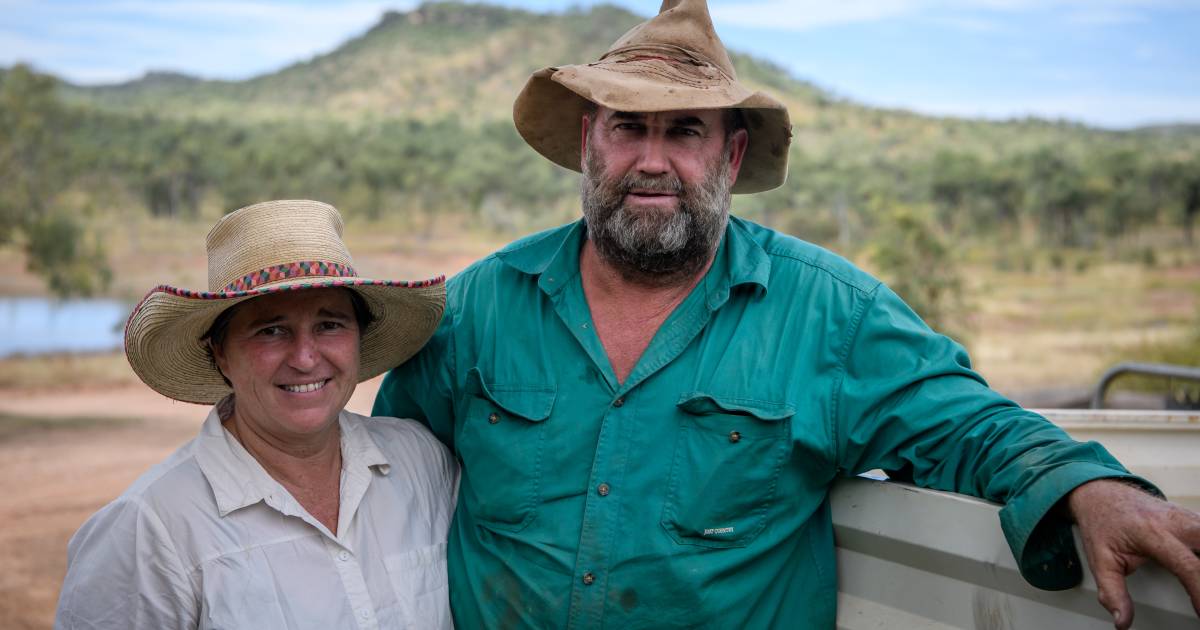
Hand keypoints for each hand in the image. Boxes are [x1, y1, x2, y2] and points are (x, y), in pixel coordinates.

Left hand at [1067, 478, 1199, 628]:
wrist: (1099, 493)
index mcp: (1151, 533)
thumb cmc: (1101, 523)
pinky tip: (1199, 562)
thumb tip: (1122, 621)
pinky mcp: (1190, 516)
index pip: (1187, 565)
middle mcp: (1173, 522)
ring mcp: (1184, 516)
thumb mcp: (1099, 559)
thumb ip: (1112, 592)